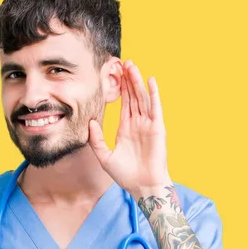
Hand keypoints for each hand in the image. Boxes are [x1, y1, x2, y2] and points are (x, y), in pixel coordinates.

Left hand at [89, 60, 170, 197]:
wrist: (142, 186)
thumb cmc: (125, 175)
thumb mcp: (104, 156)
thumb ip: (96, 140)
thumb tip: (90, 122)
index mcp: (126, 129)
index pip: (124, 104)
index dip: (120, 89)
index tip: (115, 75)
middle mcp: (138, 124)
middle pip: (133, 97)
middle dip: (128, 80)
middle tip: (122, 62)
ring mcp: (148, 125)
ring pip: (142, 98)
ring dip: (137, 82)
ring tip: (132, 65)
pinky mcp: (157, 128)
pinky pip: (155, 108)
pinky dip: (153, 94)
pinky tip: (150, 81)